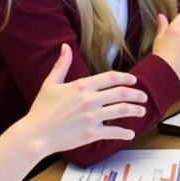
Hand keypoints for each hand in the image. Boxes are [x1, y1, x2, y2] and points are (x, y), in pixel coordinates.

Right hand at [23, 44, 146, 153]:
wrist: (35, 134)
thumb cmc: (41, 109)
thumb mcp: (50, 84)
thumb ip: (61, 65)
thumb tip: (65, 47)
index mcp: (82, 86)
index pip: (111, 78)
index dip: (126, 78)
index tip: (134, 80)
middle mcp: (90, 100)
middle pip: (121, 93)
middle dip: (136, 94)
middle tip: (144, 96)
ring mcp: (92, 117)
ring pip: (121, 111)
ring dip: (135, 110)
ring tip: (142, 111)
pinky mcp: (91, 133)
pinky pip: (113, 132)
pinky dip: (124, 133)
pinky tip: (131, 134)